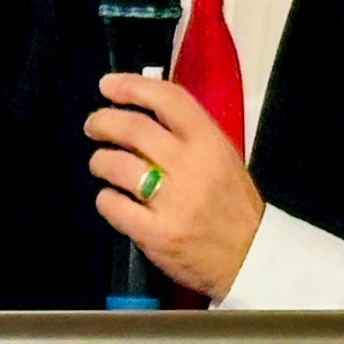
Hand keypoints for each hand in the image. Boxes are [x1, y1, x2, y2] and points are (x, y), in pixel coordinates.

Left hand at [86, 73, 264, 300]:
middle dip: (103, 121)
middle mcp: (191, 167)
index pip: (167, 99)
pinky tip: (113, 199)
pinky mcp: (156, 234)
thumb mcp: (222, 158)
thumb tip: (142, 111)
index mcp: (210, 143)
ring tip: (101, 163)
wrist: (250, 258)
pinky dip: (106, 198)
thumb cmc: (233, 204)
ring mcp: (172, 202)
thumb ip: (188, 134)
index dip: (132, 86)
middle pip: (133, 128)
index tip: (107, 85)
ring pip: (116, 165)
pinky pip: (113, 205)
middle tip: (93, 126)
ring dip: (100, 160)